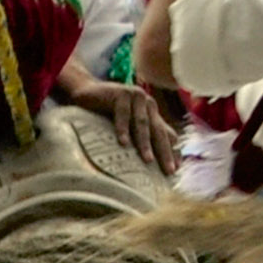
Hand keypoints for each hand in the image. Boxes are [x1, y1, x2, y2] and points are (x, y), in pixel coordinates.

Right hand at [54, 64, 184, 173]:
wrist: (87, 91)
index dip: (172, 151)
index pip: (167, 134)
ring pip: (142, 123)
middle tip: (168, 170)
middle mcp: (148, 104)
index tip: (175, 171)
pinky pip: (122, 114)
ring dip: (145, 143)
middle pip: (158, 131)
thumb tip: (152, 162)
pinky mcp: (121, 92)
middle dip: (164, 151)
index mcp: (152, 113)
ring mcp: (136, 96)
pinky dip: (123, 128)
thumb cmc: (107, 112)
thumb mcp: (127, 126)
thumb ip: (141, 136)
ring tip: (148, 160)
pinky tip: (123, 143)